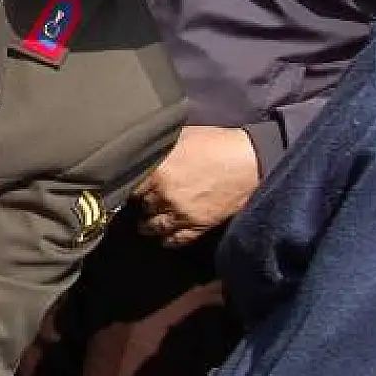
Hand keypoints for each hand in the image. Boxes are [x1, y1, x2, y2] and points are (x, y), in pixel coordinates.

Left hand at [134, 125, 260, 246]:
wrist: (249, 161)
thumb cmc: (216, 143)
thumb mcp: (182, 136)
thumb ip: (159, 148)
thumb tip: (143, 150)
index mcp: (158, 171)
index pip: (130, 187)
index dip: (128, 186)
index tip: (126, 187)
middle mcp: (165, 195)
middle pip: (141, 206)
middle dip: (139, 203)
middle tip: (138, 202)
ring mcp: (182, 213)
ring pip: (153, 227)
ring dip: (147, 225)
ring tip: (144, 222)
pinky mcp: (199, 226)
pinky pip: (176, 240)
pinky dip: (166, 240)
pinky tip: (162, 237)